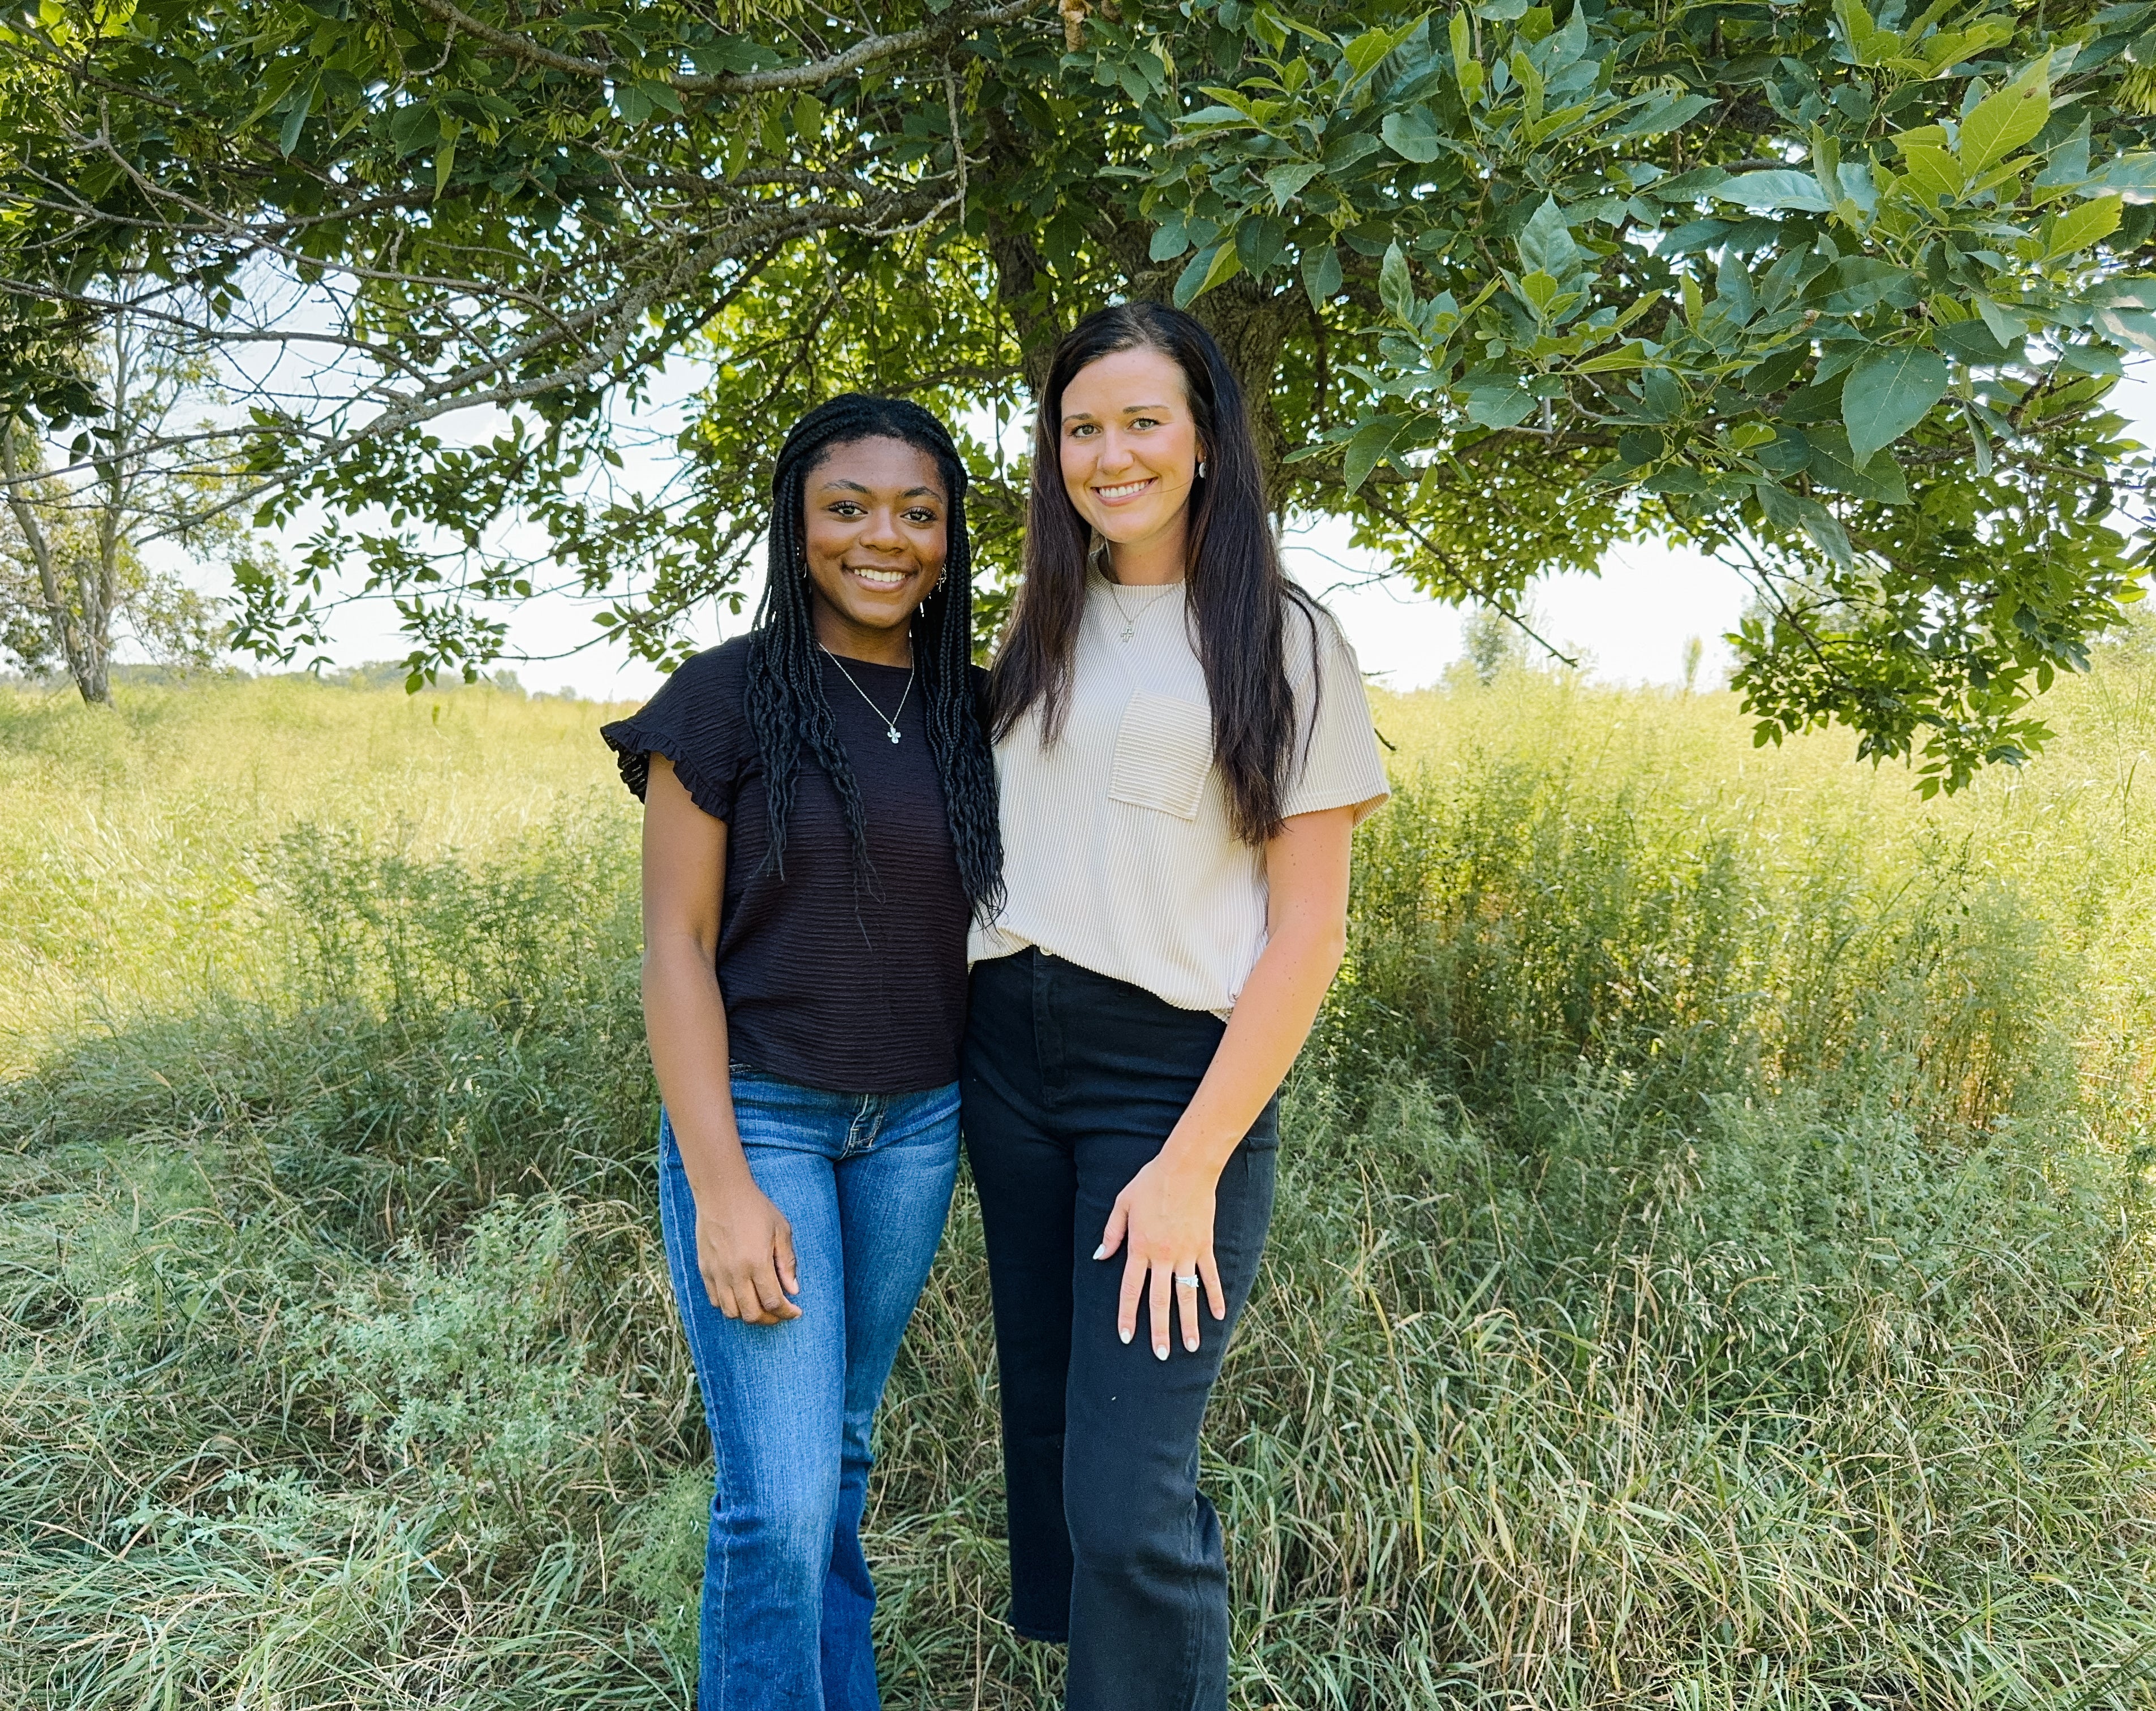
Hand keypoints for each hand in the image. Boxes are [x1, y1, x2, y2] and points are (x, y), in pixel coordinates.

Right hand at [693, 1174, 799, 1324]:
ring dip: (748, 1314)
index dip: (787, 1312)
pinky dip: (729, 1305)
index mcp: (757, 1263)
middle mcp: (735, 1273)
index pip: (773, 1302)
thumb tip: (793, 1290)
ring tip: (760, 1306)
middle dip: (770, 1319)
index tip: (796, 1311)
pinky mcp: (705, 1269)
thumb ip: (787, 1262)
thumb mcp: (781, 1230)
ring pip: (731, 1312)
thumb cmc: (755, 1208)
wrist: (721, 1193)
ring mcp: (717, 1273)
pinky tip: (741, 1296)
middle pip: (752, 1314)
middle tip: (780, 1313)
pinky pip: (715, 1300)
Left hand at [1094, 1150, 1225, 1358]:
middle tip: (1161, 1356)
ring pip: (1186, 1295)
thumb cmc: (1151, 1182)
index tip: (1126, 1337)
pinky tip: (1218, 1316)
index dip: (1128, 1315)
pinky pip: (1211, 1276)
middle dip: (1159, 1330)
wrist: (1186, 1167)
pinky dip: (1215, 1296)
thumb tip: (1100, 1257)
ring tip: (1190, 1347)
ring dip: (1188, 1323)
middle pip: (1159, 1300)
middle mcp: (1163, 1255)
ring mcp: (1186, 1253)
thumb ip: (1112, 1232)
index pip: (1131, 1289)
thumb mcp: (1123, 1203)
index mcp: (1140, 1247)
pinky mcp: (1205, 1246)